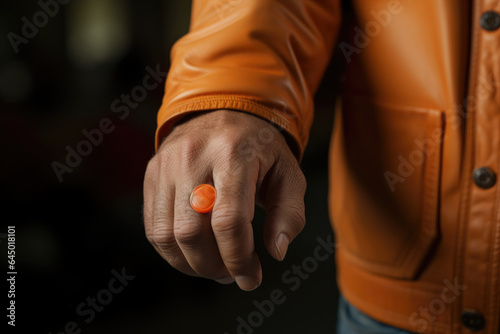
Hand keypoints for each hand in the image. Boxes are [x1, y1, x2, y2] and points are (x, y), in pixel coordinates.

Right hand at [143, 110, 305, 290]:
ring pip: (166, 235)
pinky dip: (172, 251)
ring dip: (190, 264)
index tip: (250, 277)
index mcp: (233, 153)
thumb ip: (289, 212)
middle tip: (232, 274)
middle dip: (213, 267)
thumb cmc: (260, 147)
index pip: (228, 220)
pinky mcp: (152, 173)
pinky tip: (193, 254)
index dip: (238, 259)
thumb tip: (276, 251)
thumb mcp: (289, 173)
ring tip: (213, 266)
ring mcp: (167, 164)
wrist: (223, 110)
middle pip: (191, 233)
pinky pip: (153, 226)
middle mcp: (193, 156)